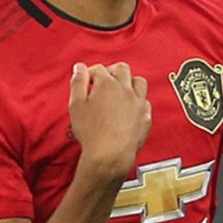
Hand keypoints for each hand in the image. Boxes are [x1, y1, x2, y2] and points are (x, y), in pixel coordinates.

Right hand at [68, 62, 151, 178]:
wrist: (110, 154)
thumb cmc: (91, 132)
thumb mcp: (76, 105)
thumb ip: (78, 83)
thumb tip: (80, 68)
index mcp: (107, 84)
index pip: (99, 68)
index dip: (91, 73)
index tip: (87, 80)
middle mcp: (126, 89)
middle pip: (122, 69)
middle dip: (112, 71)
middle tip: (104, 80)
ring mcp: (138, 102)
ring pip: (139, 82)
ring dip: (129, 82)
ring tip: (121, 89)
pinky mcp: (146, 116)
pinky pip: (145, 102)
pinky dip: (138, 101)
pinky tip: (131, 107)